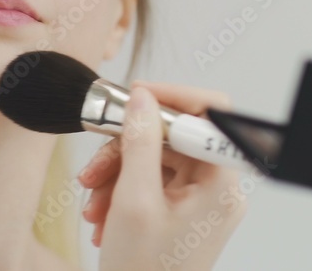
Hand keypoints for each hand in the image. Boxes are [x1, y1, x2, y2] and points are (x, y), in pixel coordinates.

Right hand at [77, 80, 248, 270]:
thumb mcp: (134, 201)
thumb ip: (140, 142)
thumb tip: (142, 98)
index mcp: (220, 182)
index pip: (211, 113)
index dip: (173, 97)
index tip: (135, 96)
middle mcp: (217, 188)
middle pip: (174, 137)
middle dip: (128, 148)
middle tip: (94, 166)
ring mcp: (201, 201)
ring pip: (157, 160)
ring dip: (117, 175)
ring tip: (92, 204)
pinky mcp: (183, 213)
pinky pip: (153, 182)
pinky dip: (123, 192)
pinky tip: (101, 216)